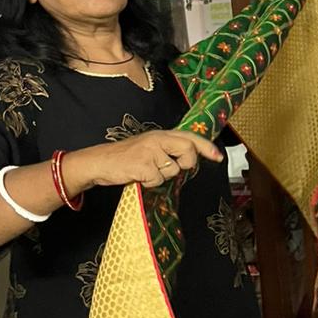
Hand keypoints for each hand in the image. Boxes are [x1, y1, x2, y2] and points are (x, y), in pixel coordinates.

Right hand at [63, 129, 222, 192]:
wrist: (98, 162)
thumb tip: (190, 160)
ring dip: (161, 176)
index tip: (218, 157)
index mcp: (160, 134)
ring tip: (145, 171)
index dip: (206, 147)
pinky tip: (138, 176)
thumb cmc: (125, 158)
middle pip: (188, 151)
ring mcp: (150, 151)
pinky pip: (158, 180)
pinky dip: (150, 183)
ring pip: (173, 170)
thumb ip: (168, 150)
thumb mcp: (149, 147)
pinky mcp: (142, 165)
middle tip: (170, 167)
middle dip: (186, 163)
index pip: (190, 137)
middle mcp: (157, 139)